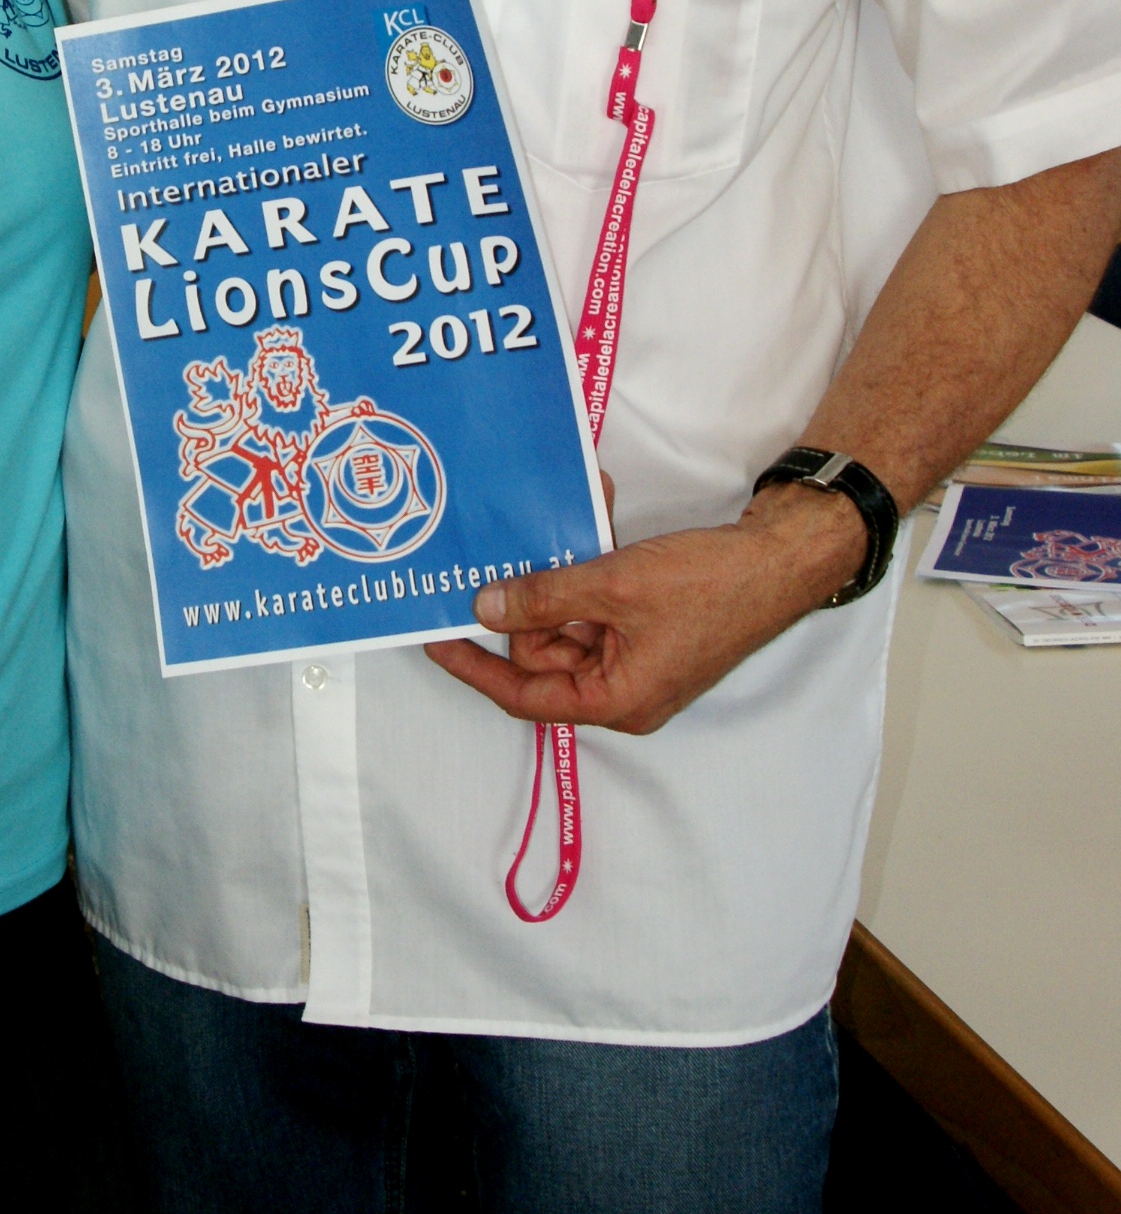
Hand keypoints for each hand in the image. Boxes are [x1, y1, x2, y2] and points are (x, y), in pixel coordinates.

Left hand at [423, 481, 865, 736]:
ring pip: (568, 617)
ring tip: (573, 518)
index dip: (474, 666)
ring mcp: (635, 657)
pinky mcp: (646, 626)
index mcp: (614, 699)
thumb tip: (486, 609)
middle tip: (519, 545)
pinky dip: (591, 564)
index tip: (433, 637)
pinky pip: (598, 600)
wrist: (780, 561)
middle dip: (533, 595)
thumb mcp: (615, 586)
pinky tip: (594, 513)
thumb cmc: (710, 585)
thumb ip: (545, 598)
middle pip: (542, 650)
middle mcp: (621, 688)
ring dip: (564, 569)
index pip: (523, 695)